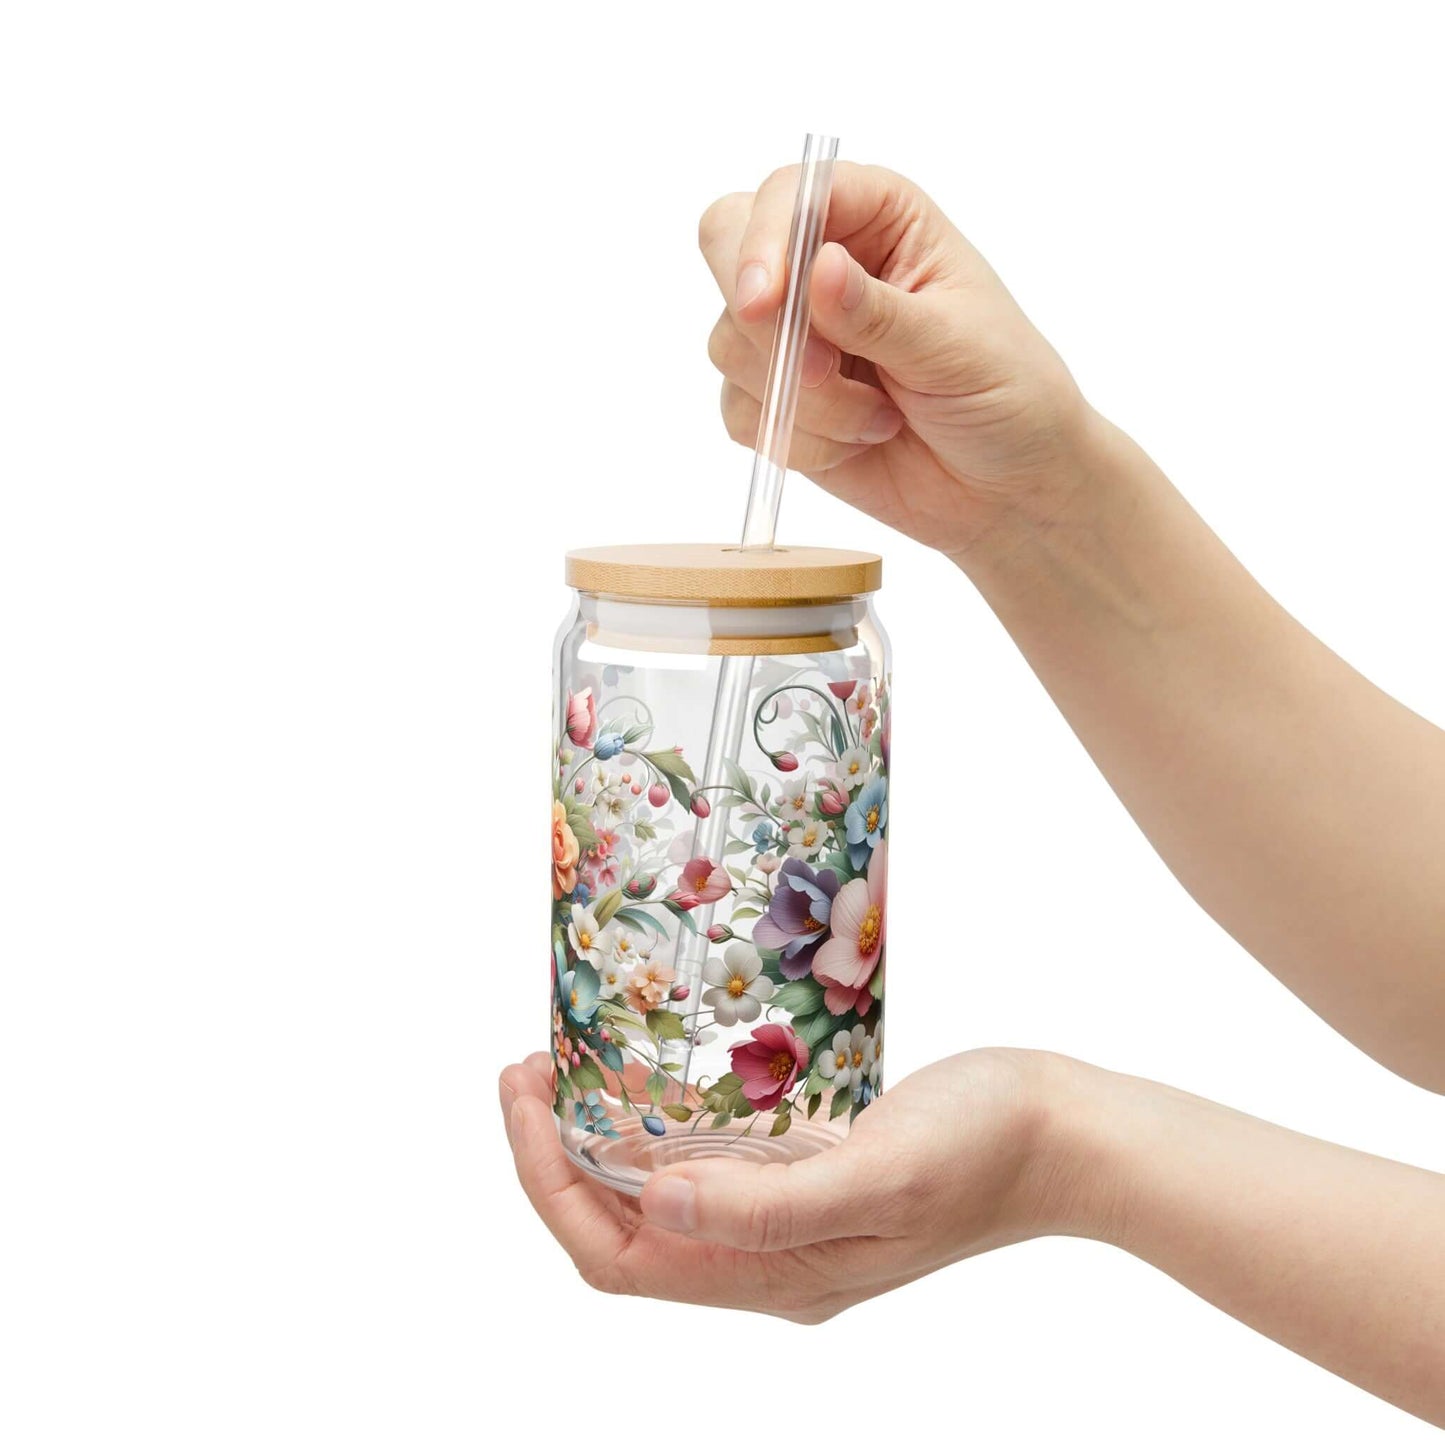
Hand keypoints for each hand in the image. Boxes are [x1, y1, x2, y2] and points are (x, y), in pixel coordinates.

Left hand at [499, 1047, 1088, 1321]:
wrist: (1064, 1135)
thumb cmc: (985, 1150)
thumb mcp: (880, 1174)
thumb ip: (767, 1206)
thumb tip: (652, 1207)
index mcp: (775, 1277)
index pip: (618, 1256)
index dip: (551, 1184)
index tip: (525, 1097)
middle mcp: (768, 1260)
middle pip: (623, 1230)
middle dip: (557, 1156)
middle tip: (531, 1069)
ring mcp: (788, 1220)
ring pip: (658, 1198)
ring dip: (602, 1140)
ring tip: (569, 1065)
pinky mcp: (808, 1175)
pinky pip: (706, 1166)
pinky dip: (660, 1127)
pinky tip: (653, 1075)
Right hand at [700, 162, 1095, 558]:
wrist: (1007, 486)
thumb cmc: (1006, 394)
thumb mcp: (954, 346)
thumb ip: (878, 313)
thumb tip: (818, 268)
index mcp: (878, 217)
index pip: (790, 193)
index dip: (764, 240)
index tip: (765, 303)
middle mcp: (823, 262)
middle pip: (726, 246)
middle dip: (761, 320)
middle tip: (817, 371)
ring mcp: (794, 333)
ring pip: (731, 344)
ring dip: (803, 398)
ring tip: (878, 419)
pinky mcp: (778, 399)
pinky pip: (741, 412)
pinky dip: (797, 439)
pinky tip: (858, 443)